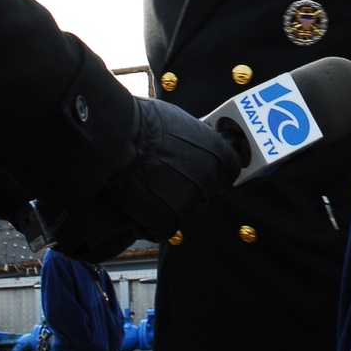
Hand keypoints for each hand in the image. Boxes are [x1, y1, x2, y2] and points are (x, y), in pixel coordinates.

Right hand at [102, 98, 241, 236]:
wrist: (120, 139)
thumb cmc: (144, 123)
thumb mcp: (180, 122)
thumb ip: (194, 140)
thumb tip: (192, 144)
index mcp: (216, 153)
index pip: (231, 168)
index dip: (218, 170)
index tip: (206, 169)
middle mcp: (208, 179)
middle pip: (204, 190)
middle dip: (187, 185)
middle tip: (164, 176)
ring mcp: (188, 202)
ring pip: (181, 208)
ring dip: (166, 202)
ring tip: (144, 187)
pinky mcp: (166, 220)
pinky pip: (160, 228)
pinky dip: (148, 223)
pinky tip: (136, 207)